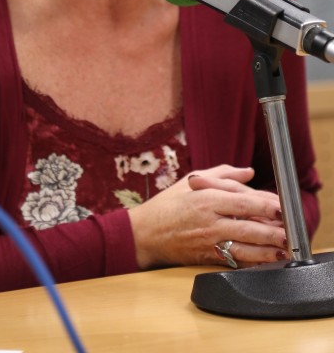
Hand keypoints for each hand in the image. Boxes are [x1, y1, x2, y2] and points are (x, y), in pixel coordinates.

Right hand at [127, 164, 286, 269]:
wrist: (145, 234)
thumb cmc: (167, 205)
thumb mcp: (191, 181)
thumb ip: (223, 174)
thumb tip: (248, 171)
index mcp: (206, 198)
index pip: (242, 202)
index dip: (264, 205)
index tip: (280, 206)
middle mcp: (209, 221)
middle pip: (247, 226)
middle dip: (271, 230)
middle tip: (288, 230)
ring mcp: (208, 242)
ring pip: (244, 248)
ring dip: (266, 250)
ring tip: (282, 248)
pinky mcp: (206, 258)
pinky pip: (233, 262)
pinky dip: (250, 262)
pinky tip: (263, 261)